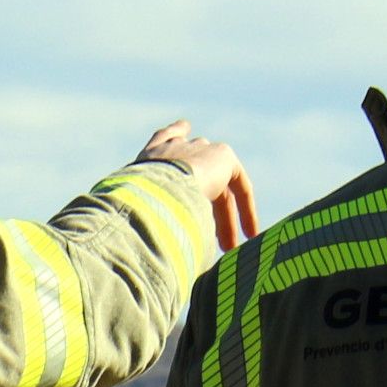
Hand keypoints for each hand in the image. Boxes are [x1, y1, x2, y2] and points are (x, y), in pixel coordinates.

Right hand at [139, 120, 260, 250]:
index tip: (185, 128)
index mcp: (148, 157)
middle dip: (204, 210)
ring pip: (218, 187)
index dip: (175, 135)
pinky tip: (251, 233)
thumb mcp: (135, 217)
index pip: (164, 138)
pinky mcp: (221, 155)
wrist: (153, 189)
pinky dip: (245, 209)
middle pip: (196, 173)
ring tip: (230, 247)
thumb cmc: (136, 211)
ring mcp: (198, 149)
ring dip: (224, 218)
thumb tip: (149, 259)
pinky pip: (239, 184)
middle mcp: (174, 148)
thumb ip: (144, 224)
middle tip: (208, 243)